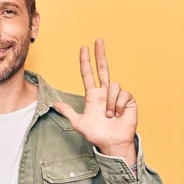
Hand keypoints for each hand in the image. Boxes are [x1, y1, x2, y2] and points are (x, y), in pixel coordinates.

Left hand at [54, 39, 136, 153]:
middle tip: (98, 40)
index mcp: (93, 96)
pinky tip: (118, 114)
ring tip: (109, 116)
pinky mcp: (128, 100)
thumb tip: (54, 104)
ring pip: (113, 86)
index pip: (88, 75)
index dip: (86, 62)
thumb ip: (68, 112)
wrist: (111, 143)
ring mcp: (117, 96)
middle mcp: (105, 93)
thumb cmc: (96, 134)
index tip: (84, 48)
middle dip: (100, 54)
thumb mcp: (78, 123)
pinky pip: (123, 95)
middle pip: (103, 69)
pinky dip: (119, 106)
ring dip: (110, 103)